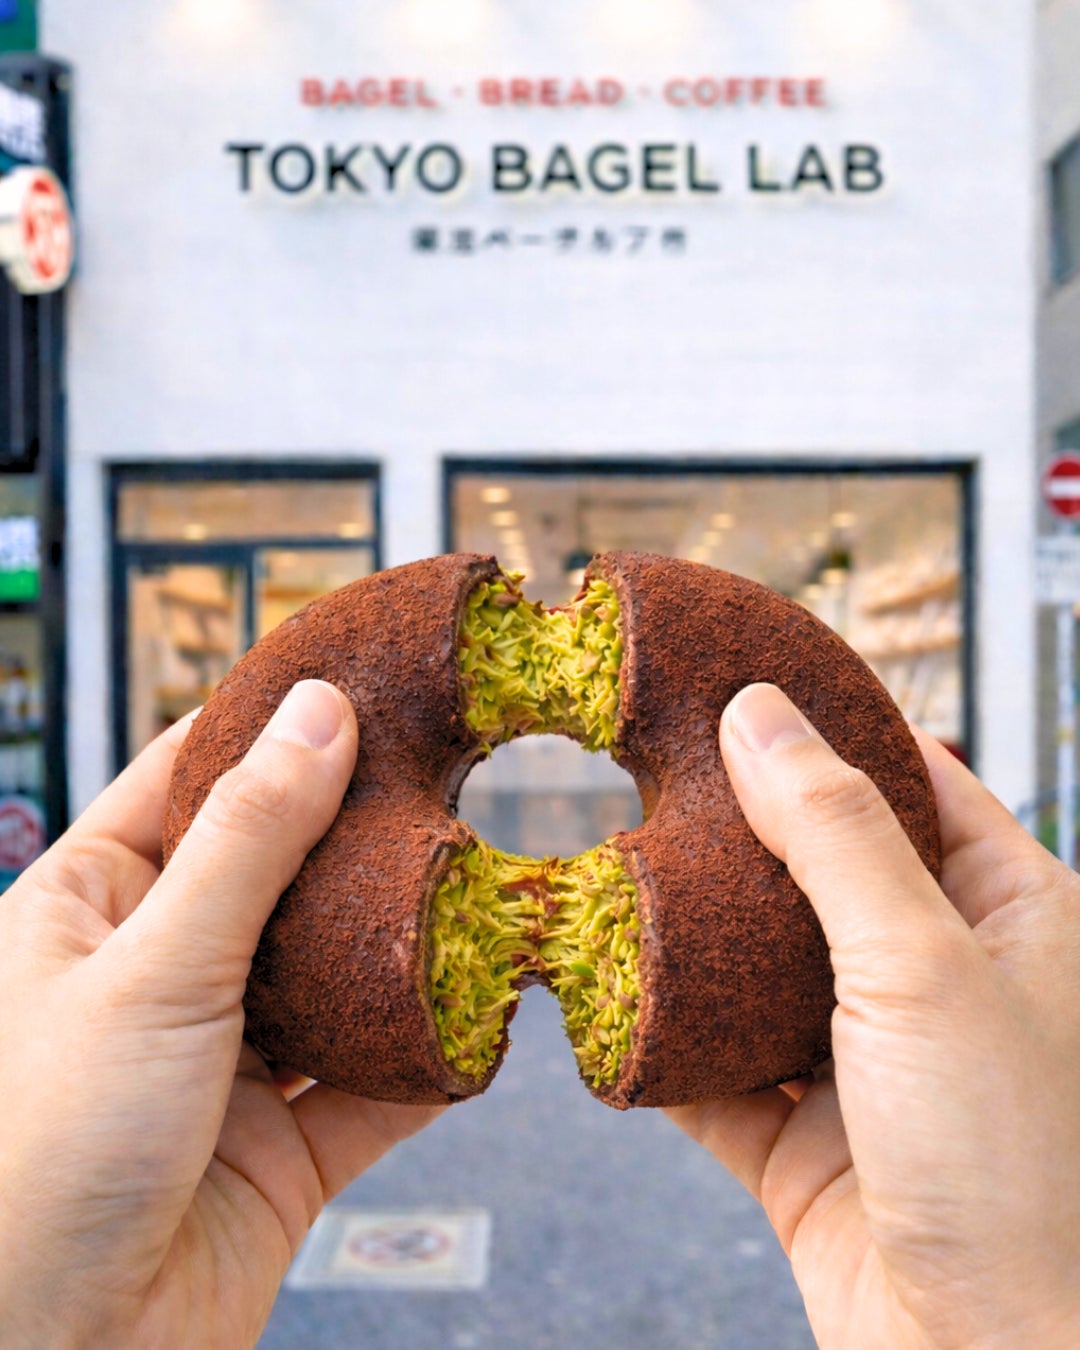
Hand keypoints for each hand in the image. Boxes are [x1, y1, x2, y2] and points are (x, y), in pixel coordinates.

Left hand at [0, 681, 441, 1348]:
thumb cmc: (42, 1154)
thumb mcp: (153, 968)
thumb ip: (249, 840)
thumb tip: (321, 714)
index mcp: (92, 910)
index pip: (186, 781)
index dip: (269, 727)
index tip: (356, 678)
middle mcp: (160, 975)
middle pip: (279, 874)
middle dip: (358, 837)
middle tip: (449, 772)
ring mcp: (225, 1063)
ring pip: (335, 979)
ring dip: (402, 949)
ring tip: (480, 885)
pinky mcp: (283, 1147)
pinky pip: (374, 1086)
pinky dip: (429, 1058)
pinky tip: (483, 1017)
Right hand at [666, 683, 1079, 1349]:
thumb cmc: (1020, 1173)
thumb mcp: (922, 965)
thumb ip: (834, 833)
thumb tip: (759, 715)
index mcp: (1009, 917)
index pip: (917, 782)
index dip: (834, 730)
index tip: (749, 686)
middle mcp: (937, 982)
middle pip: (820, 869)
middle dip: (738, 831)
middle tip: (653, 771)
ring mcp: (865, 1063)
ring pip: (755, 971)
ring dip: (689, 940)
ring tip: (615, 876)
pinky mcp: (803, 1141)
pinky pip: (713, 1072)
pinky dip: (661, 1044)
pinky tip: (611, 1003)